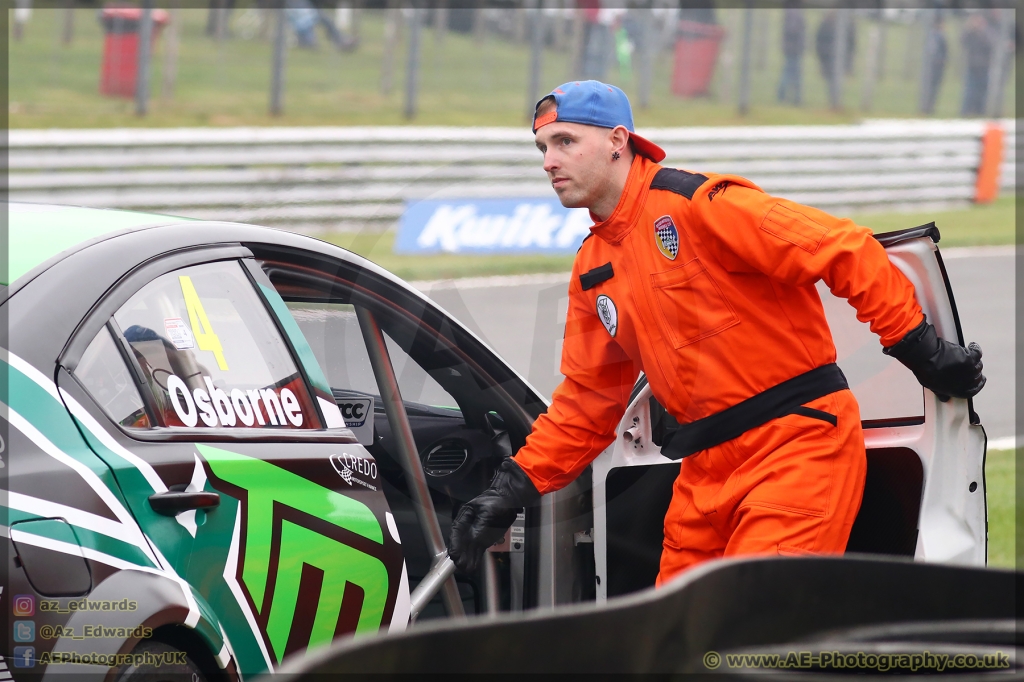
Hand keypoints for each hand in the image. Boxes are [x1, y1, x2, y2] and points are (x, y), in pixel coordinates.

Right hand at [449, 458, 539, 573]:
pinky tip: (473, 566)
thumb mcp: (487, 512)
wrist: (511, 501)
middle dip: (460, 554)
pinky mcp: (485, 539)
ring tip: (467, 569)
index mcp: (465, 515)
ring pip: (470, 549)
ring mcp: (476, 534)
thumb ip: (479, 527)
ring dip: (468, 559)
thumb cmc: (498, 501)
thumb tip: (473, 539)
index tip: (454, 553)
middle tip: (460, 564)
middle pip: (462, 542)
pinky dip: (475, 558)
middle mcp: (469, 526)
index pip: (457, 531)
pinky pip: (478, 550)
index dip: (454, 543)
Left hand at [883, 319, 985, 400]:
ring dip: (973, 360)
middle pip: (977, 376)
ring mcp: (970, 370)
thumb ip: (942, 392)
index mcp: (959, 391)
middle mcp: (968, 382)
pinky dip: (975, 348)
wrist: (926, 357)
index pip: (974, 391)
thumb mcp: (933, 387)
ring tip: (967, 354)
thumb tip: (944, 398)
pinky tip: (972, 346)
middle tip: (971, 365)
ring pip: (978, 364)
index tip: (981, 380)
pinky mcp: (970, 358)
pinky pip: (977, 353)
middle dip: (975, 371)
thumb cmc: (926, 371)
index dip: (978, 385)